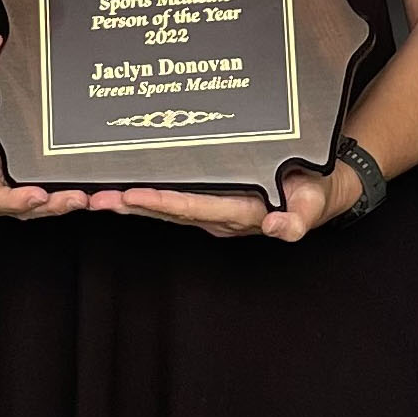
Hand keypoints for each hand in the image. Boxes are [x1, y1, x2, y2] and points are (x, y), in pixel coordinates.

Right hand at [0, 33, 85, 220]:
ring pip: (32, 210)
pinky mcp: (17, 193)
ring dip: (60, 207)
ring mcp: (4, 195)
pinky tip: (85, 197)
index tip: (37, 194)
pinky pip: (39, 203)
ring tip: (88, 199)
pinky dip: (60, 202)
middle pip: (19, 209)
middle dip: (50, 206)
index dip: (15, 198)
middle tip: (77, 198)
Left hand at [86, 158, 360, 241]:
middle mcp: (219, 215)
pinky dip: (147, 194)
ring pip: (166, 207)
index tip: (131, 195)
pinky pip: (174, 198)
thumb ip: (298, 218)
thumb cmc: (316, 193)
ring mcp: (213, 209)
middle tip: (95, 198)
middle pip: (169, 211)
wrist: (322, 190)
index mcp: (239, 214)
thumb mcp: (313, 205)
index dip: (162, 202)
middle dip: (132, 205)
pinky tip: (124, 188)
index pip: (193, 207)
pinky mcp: (211, 200)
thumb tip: (281, 228)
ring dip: (131, 203)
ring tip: (97, 196)